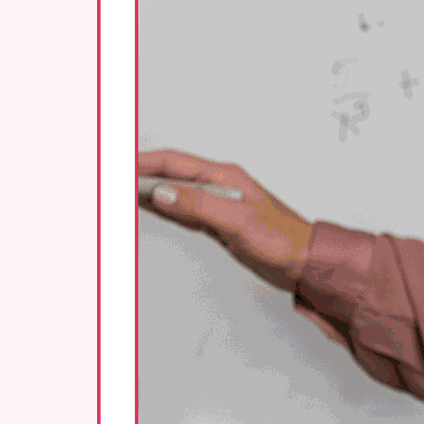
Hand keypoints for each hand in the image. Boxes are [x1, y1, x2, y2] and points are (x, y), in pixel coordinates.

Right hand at [138, 149, 314, 296]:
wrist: (304, 259)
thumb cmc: (282, 238)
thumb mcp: (238, 221)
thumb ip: (200, 205)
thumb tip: (164, 192)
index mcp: (225, 176)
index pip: (175, 164)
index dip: (145, 163)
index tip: (124, 168)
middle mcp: (220, 185)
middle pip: (172, 173)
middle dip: (143, 172)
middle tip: (119, 180)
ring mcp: (219, 203)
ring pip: (176, 190)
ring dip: (152, 189)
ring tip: (130, 190)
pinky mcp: (220, 222)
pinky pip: (185, 208)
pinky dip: (165, 207)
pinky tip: (155, 208)